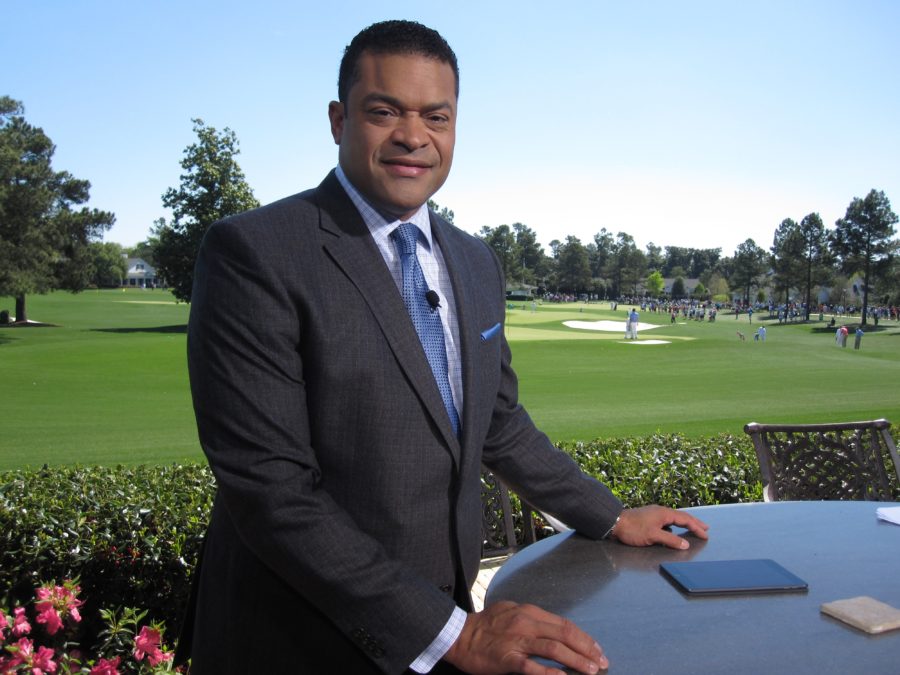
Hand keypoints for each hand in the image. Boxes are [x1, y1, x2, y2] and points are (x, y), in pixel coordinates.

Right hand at [443, 601, 607, 673]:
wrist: (458, 635)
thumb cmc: (484, 625)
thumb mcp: (511, 611)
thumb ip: (532, 619)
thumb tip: (554, 630)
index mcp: (529, 612)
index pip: (564, 624)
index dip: (583, 638)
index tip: (597, 649)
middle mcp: (526, 624)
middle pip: (564, 635)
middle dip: (586, 649)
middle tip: (602, 662)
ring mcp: (517, 641)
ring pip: (553, 649)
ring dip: (576, 660)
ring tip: (591, 670)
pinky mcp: (507, 658)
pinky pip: (532, 667)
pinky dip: (549, 673)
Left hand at [611, 505, 708, 549]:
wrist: (615, 523)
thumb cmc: (633, 529)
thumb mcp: (653, 536)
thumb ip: (670, 541)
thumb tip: (685, 544)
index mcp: (664, 513)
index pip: (685, 520)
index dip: (696, 527)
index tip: (705, 534)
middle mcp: (661, 511)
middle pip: (682, 516)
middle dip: (694, 522)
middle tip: (705, 527)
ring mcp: (654, 513)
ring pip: (674, 517)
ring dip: (685, 522)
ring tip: (693, 527)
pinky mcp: (648, 518)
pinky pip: (667, 520)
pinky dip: (675, 524)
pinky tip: (673, 530)